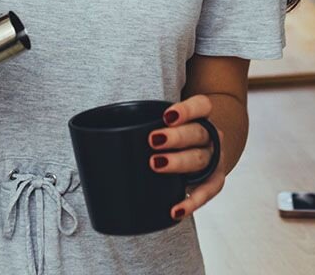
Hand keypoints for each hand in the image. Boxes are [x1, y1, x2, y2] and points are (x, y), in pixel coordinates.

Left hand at [148, 94, 225, 220]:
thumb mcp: (166, 124)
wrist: (200, 151)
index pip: (201, 106)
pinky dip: (192, 202)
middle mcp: (210, 136)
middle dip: (176, 137)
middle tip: (153, 141)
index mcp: (201, 116)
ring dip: (179, 162)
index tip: (166, 116)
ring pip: (200, 159)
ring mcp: (213, 159)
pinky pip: (207, 192)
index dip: (187, 110)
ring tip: (156, 165)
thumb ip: (145, 123)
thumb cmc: (175, 135)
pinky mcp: (214, 181)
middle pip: (198, 133)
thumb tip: (100, 135)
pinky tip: (175, 209)